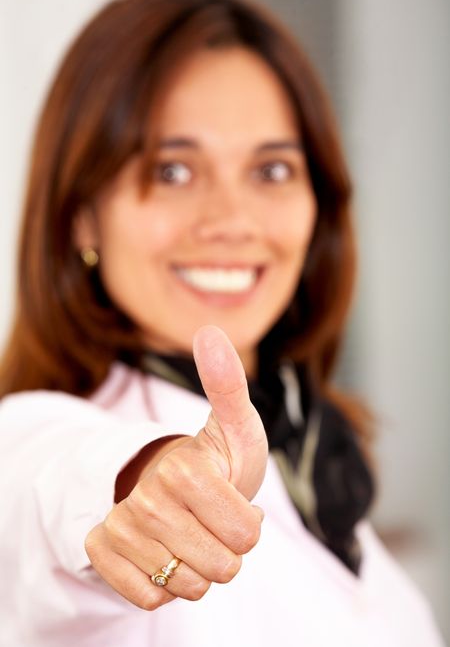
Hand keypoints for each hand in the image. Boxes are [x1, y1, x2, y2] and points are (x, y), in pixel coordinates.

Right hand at [85, 325, 267, 609]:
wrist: (171, 489)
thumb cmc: (214, 461)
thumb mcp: (236, 427)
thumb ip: (228, 385)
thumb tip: (209, 330)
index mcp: (182, 466)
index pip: (247, 535)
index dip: (249, 526)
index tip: (233, 500)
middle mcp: (143, 498)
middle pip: (221, 568)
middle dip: (226, 551)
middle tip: (211, 520)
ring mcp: (118, 527)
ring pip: (186, 587)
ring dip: (196, 570)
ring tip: (188, 536)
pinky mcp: (101, 553)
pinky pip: (150, 599)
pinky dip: (165, 585)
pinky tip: (161, 554)